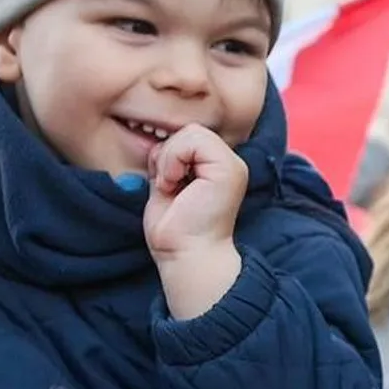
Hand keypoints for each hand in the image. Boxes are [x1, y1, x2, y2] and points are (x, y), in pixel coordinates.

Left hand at [143, 124, 247, 258]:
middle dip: (168, 155)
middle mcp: (229, 164)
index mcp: (216, 168)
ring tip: (171, 185)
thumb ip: (168, 161)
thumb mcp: (166, 184)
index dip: (168, 155)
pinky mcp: (228, 169)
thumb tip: (156, 142)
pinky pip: (193, 140)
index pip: (188, 138)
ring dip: (169, 158)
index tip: (166, 184)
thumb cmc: (175, 231)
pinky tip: (174, 184)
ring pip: (191, 132)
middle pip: (190, 131)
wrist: (186, 256)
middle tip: (167, 185)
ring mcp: (232, 165)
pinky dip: (173, 159)